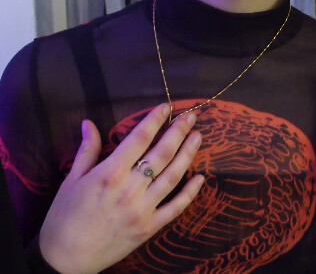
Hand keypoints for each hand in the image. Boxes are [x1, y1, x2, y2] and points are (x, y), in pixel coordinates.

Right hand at [39, 104, 203, 273]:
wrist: (65, 260)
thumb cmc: (64, 216)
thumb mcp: (72, 179)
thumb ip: (87, 149)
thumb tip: (89, 122)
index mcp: (110, 172)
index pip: (139, 138)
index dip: (154, 119)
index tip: (166, 106)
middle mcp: (130, 188)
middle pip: (161, 153)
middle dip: (178, 131)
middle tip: (191, 116)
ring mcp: (143, 209)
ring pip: (172, 176)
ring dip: (187, 154)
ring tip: (198, 136)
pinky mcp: (149, 228)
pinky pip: (175, 207)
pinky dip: (190, 193)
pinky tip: (200, 177)